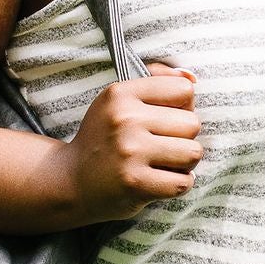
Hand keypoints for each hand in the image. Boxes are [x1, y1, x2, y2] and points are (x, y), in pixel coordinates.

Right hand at [61, 64, 201, 220]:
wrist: (71, 181)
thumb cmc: (104, 139)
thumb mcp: (119, 100)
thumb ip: (157, 81)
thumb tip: (192, 78)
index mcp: (121, 94)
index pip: (184, 90)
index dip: (180, 107)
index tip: (162, 120)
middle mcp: (124, 119)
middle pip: (192, 123)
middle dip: (182, 138)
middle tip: (158, 147)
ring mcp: (129, 152)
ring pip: (193, 153)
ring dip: (183, 163)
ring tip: (160, 163)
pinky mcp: (135, 183)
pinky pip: (184, 182)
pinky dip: (176, 185)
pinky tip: (157, 181)